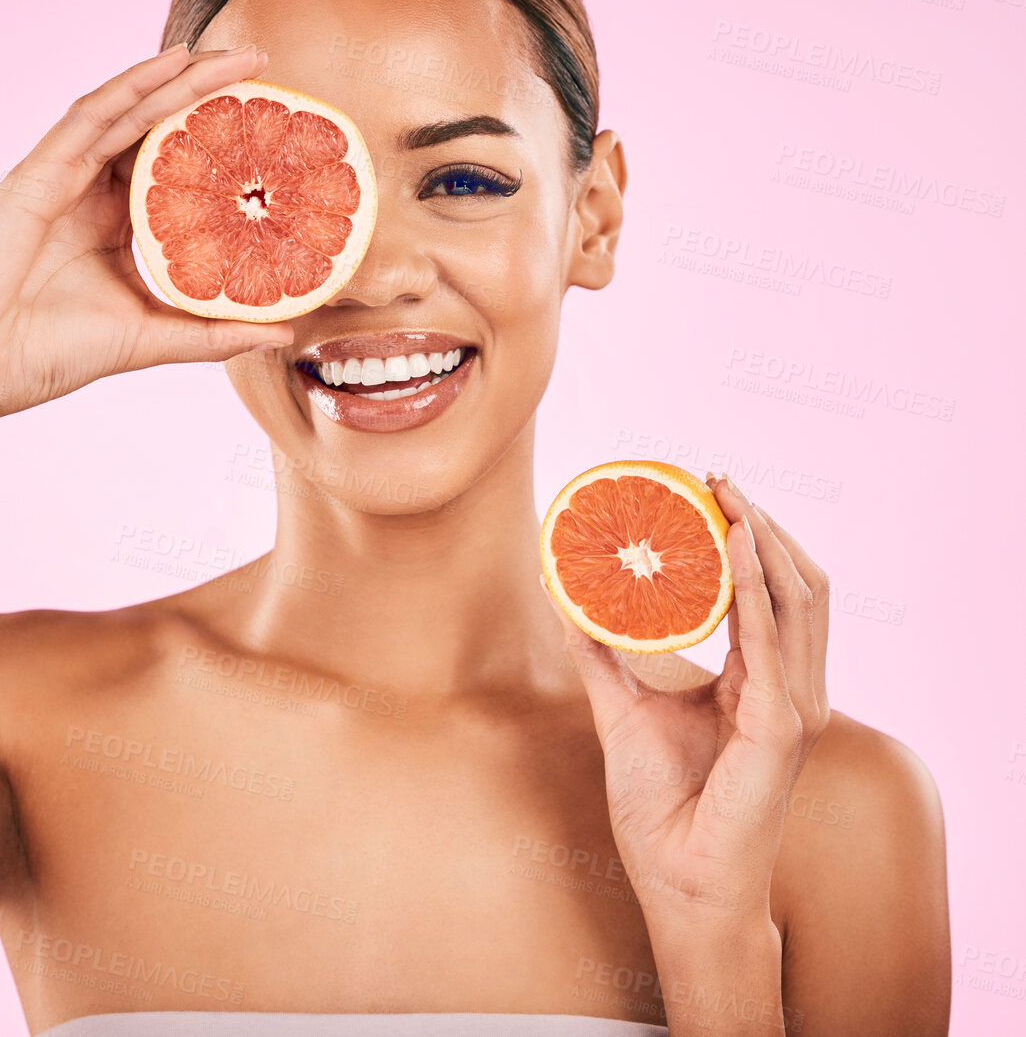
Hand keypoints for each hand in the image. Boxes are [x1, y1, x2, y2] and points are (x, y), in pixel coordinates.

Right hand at [0, 43, 293, 432]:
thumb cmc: (45, 355)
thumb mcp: (147, 341)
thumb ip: (210, 333)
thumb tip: (285, 332)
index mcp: (115, 226)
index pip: (176, 168)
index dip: (222, 142)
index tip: (276, 129)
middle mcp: (92, 192)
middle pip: (157, 127)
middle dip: (210, 94)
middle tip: (266, 71)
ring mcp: (64, 177)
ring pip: (131, 111)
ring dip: (182, 78)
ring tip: (237, 58)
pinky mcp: (38, 172)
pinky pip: (91, 117)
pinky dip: (132, 86)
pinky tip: (174, 64)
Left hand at [551, 473, 830, 932]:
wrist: (678, 882)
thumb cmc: (660, 809)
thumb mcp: (620, 710)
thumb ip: (600, 654)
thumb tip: (564, 595)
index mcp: (762, 686)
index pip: (771, 594)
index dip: (749, 539)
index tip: (708, 491)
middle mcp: (790, 690)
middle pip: (795, 584)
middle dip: (761, 524)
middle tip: (716, 478)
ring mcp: (793, 708)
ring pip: (796, 600)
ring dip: (763, 540)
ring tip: (727, 496)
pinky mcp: (781, 727)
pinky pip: (771, 642)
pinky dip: (754, 590)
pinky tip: (733, 548)